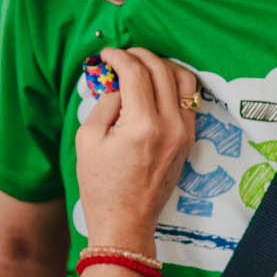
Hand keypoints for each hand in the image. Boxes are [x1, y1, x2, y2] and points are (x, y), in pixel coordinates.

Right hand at [72, 47, 197, 249]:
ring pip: (183, 80)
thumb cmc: (101, 185)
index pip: (136, 72)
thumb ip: (105, 103)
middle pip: (162, 69)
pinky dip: (173, 85)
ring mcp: (184, 133)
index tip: (106, 55)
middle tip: (122, 56)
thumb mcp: (88, 139)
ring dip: (162, 66)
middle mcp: (170, 125)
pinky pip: (188, 100)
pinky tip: (155, 87)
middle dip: (140, 55)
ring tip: (142, 68)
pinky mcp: (189, 140)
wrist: (126, 221)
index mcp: (143, 125)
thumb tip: (119, 84)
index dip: (119, 56)